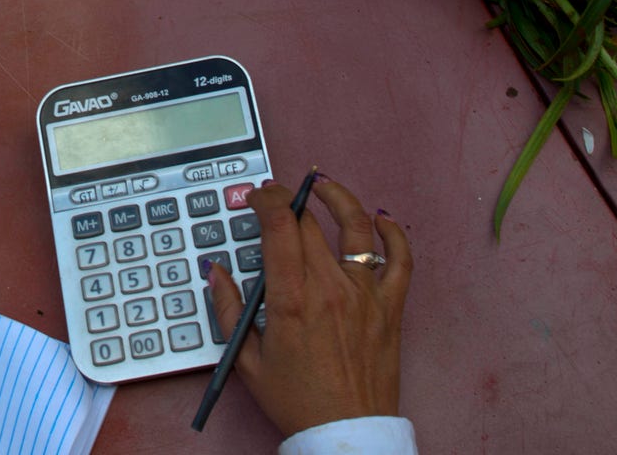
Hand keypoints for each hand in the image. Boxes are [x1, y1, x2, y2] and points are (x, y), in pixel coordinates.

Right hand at [207, 175, 411, 436]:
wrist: (345, 432)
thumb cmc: (298, 401)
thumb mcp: (246, 360)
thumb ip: (229, 310)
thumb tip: (216, 273)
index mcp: (292, 299)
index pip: (280, 225)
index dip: (266, 199)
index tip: (258, 197)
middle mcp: (330, 288)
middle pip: (310, 222)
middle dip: (289, 202)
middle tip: (278, 201)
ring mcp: (365, 294)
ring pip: (355, 228)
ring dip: (338, 198)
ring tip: (322, 187)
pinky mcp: (390, 307)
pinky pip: (400, 259)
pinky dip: (393, 234)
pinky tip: (380, 220)